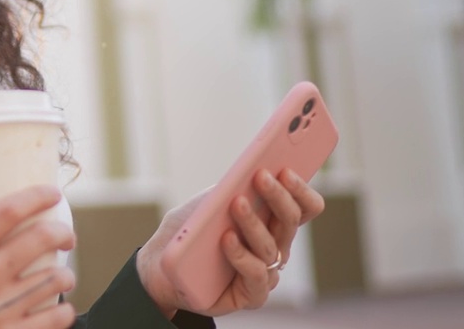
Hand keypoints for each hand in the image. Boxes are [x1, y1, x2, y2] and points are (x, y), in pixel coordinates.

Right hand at [0, 185, 77, 328]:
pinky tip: (59, 307)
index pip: (5, 213)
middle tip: (65, 236)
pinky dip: (64, 310)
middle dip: (62, 233)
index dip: (35, 197)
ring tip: (61, 275)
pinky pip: (57, 316)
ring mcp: (0, 310)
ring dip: (65, 274)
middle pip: (39, 239)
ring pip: (56, 278)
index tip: (51, 193)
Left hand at [136, 169, 325, 316]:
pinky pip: (256, 274)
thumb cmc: (190, 229)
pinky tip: (226, 238)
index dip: (300, 189)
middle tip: (261, 176)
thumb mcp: (211, 201)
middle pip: (291, 220)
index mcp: (272, 221)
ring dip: (253, 222)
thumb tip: (253, 170)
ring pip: (271, 245)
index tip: (286, 170)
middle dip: (278, 196)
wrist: (160, 263)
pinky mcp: (251, 294)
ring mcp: (265, 271)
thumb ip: (233, 187)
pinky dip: (241, 254)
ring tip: (236, 203)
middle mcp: (274, 246)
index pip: (303, 207)